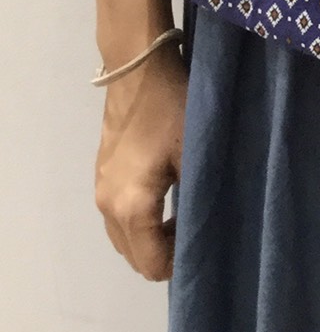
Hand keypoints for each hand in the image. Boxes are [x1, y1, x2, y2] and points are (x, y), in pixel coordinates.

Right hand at [94, 44, 187, 280]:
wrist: (138, 68)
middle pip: (133, 256)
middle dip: (163, 253)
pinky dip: (138, 220)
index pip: (151, 263)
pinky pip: (117, 215)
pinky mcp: (101, 174)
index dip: (179, 263)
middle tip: (194, 228)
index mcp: (131, 207)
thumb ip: (198, 198)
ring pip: (123, 237)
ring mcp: (100, 190)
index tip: (203, 242)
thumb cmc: (172, 109)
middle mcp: (108, 206)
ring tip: (181, 214)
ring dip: (150, 237)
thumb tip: (207, 227)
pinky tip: (164, 196)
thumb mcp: (194, 153)